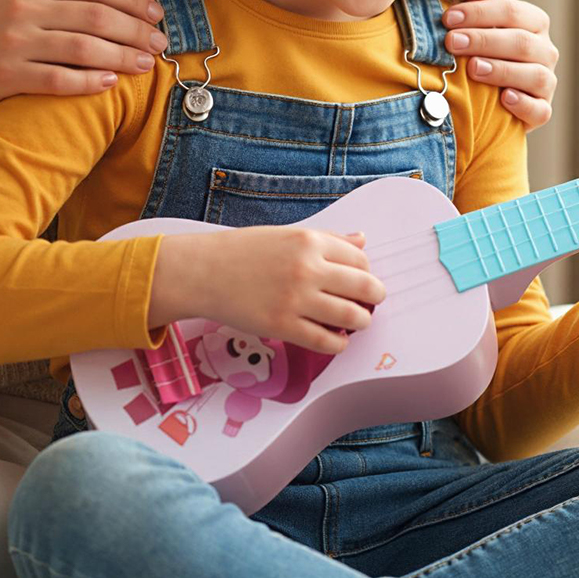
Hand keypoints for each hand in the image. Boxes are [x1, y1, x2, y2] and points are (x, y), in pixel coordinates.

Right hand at [0, 0, 165, 115]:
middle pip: (95, 17)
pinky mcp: (6, 76)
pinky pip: (58, 80)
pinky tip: (110, 83)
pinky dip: (88, 82)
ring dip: (121, 57)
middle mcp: (23, 8)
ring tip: (145, 65)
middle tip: (161, 44)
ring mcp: (14, 42)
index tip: (157, 14)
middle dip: (135, 32)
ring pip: (82, 48)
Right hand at [155, 226, 387, 355]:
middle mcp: (308, 268)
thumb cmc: (243, 251)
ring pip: (351, 316)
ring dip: (361, 321)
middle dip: (375, 297)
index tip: (362, 279)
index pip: (360, 259)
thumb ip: (328, 239)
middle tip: (372, 302)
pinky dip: (339, 343)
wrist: (203, 272)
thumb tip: (362, 240)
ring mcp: (296, 299)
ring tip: (356, 321)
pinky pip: (326, 341)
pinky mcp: (283, 326)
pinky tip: (336, 339)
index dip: (366, 271)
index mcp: (310, 241)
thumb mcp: (287, 234)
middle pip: (364, 287)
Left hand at [444, 0, 558, 130]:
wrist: (493, 98)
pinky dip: (523, 104)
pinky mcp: (543, 110)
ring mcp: (547, 82)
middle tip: (452, 42)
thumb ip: (479, 7)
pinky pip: (540, 109)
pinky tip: (504, 99)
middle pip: (522, 42)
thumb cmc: (485, 51)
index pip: (512, 11)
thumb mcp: (480, 26)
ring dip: (502, 71)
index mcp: (534, 23)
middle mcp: (546, 51)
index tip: (448, 18)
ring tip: (473, 68)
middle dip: (484, 40)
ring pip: (534, 75)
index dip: (480, 12)